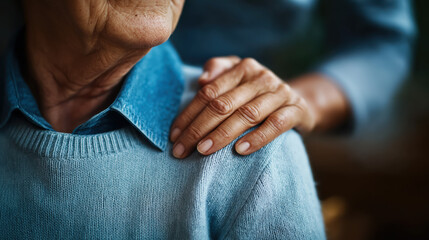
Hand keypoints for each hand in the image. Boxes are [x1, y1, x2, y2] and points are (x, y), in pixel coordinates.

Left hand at [170, 56, 317, 157]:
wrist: (299, 102)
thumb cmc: (258, 94)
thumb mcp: (238, 77)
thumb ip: (218, 71)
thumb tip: (201, 80)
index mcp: (242, 68)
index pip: (208, 92)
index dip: (189, 114)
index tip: (174, 135)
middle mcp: (261, 77)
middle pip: (223, 104)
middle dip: (198, 128)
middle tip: (181, 150)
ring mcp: (280, 93)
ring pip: (246, 114)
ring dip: (222, 134)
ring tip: (203, 150)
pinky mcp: (296, 110)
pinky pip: (275, 125)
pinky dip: (257, 138)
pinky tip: (240, 150)